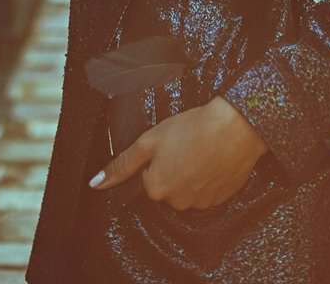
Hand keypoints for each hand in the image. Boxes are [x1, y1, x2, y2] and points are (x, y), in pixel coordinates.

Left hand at [89, 96, 268, 210]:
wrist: (235, 127)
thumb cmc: (193, 128)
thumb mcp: (150, 140)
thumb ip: (122, 164)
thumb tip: (95, 184)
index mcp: (157, 189)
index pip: (150, 177)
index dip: (159, 157)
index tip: (171, 143)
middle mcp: (178, 202)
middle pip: (170, 186)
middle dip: (175, 168)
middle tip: (187, 144)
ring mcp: (202, 202)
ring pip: (190, 189)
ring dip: (194, 173)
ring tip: (204, 148)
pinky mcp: (223, 197)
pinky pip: (211, 190)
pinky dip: (212, 176)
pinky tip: (216, 157)